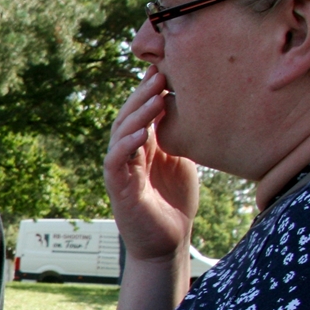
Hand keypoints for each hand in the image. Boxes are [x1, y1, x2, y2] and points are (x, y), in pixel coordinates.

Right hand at [104, 68, 198, 262]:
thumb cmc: (174, 202)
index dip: (149, 90)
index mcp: (142, 146)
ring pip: (121, 134)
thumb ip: (180, 136)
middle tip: (161, 73)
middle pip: (127, 116)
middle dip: (143, 94)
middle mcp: (128, 154)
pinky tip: (142, 132)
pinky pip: (117, 161)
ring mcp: (121, 170)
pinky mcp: (119, 189)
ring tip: (155, 96)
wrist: (168, 242)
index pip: (140, 111)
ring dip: (137, 114)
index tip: (167, 67)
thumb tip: (192, 105)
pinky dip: (127, 145)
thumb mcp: (182, 160)